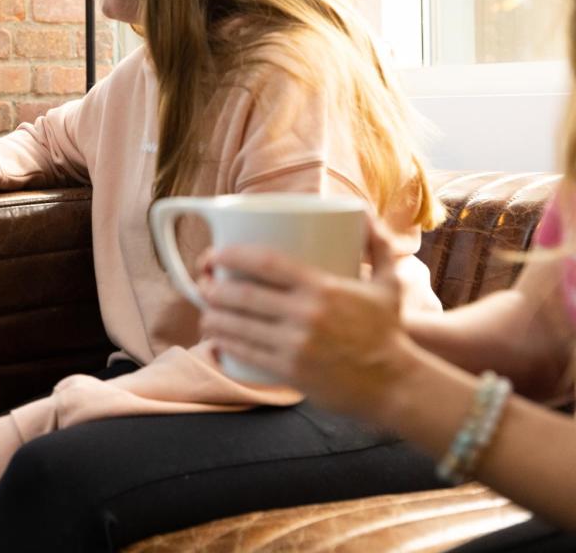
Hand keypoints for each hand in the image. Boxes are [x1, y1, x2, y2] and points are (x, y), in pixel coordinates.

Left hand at [200, 215, 412, 417]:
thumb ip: (377, 246)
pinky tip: (213, 337)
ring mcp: (295, 345)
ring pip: (238, 326)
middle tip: (203, 284)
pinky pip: (246, 353)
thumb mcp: (389, 284)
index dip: (232, 255)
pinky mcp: (290, 371)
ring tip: (205, 310)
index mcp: (323, 287)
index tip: (214, 254)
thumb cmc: (388, 331)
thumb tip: (363, 214)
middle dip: (213, 288)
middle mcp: (306, 315)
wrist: (395, 384)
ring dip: (212, 316)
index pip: (266, 263)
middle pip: (243, 295)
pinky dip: (223, 343)